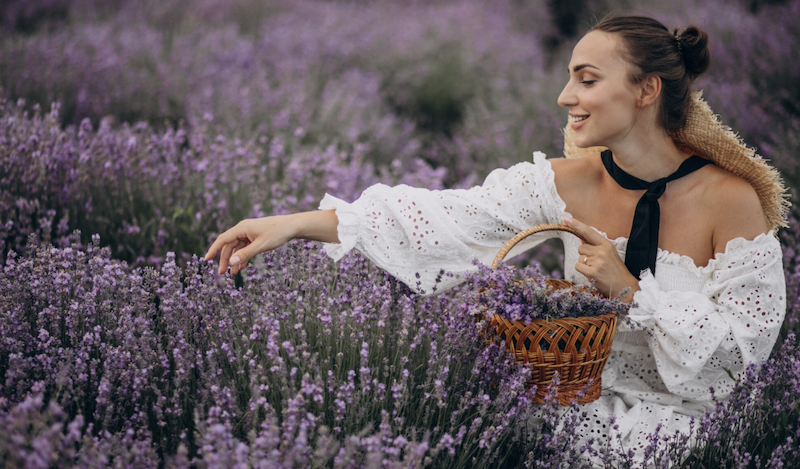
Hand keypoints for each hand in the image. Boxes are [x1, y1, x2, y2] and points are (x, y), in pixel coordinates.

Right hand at [204, 210, 339, 274]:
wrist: (293, 226)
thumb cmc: (277, 233)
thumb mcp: (261, 246)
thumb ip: (246, 254)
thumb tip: (231, 263)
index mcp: (242, 228)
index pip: (223, 239)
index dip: (213, 250)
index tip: (206, 260)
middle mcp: (243, 229)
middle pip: (229, 246)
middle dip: (225, 260)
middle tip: (222, 274)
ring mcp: (249, 233)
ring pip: (237, 248)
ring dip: (235, 261)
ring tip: (233, 274)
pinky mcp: (255, 237)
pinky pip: (245, 248)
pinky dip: (243, 257)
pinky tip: (242, 267)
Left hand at [564, 216, 639, 301]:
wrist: (624, 286)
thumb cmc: (616, 270)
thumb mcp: (609, 254)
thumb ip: (595, 246)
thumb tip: (581, 240)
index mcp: (607, 244)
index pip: (589, 232)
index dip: (577, 225)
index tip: (566, 219)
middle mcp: (602, 251)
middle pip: (581, 248)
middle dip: (585, 255)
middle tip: (596, 263)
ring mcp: (597, 261)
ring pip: (580, 258)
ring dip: (584, 264)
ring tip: (597, 269)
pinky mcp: (592, 272)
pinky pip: (578, 266)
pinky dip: (582, 270)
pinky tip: (593, 274)